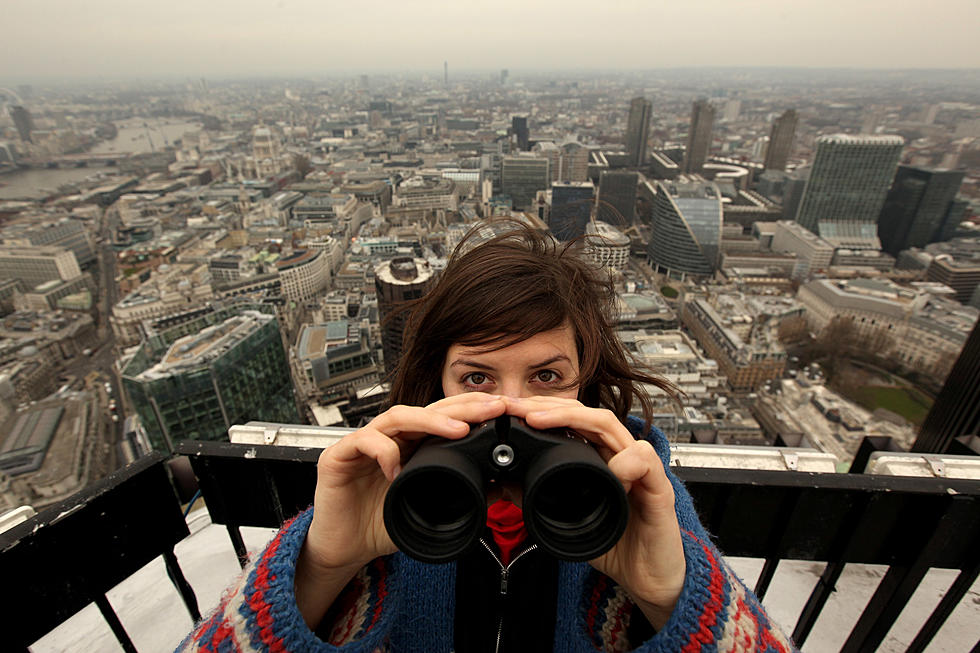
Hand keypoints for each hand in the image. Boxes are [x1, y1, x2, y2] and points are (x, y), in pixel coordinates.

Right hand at [295, 393, 507, 627]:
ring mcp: (364, 443)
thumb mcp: (427, 510)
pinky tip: (397, 469)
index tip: (503, 411)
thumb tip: (497, 485)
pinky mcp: (338, 456)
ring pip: (397, 416)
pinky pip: (363, 441)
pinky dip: (383, 451)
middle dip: (462, 407)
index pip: (443, 417)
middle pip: (426, 409)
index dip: (473, 411)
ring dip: (430, 420)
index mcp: (411, 445)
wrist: (344, 548)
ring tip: (458, 430)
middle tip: (494, 408)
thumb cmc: (381, 524)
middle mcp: (390, 438)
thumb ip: (458, 495)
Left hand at [503, 397, 685, 629]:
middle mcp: (620, 455)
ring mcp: (641, 468)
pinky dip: (624, 461)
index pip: (573, 420)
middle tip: (518, 408)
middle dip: (550, 406)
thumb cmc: (616, 543)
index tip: (511, 411)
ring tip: (542, 421)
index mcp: (600, 458)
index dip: (543, 412)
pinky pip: (645, 460)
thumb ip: (545, 498)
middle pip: (587, 414)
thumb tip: (509, 482)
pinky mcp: (659, 488)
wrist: (649, 577)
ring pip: (612, 425)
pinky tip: (608, 470)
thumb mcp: (571, 519)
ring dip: (575, 418)